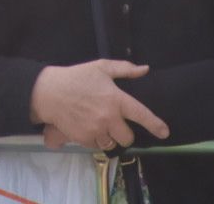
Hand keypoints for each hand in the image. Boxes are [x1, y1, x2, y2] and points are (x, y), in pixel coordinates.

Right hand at [29, 59, 169, 150]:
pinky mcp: (84, 139)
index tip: (164, 133)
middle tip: (114, 123)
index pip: (141, 115)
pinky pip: (97, 146)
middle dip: (124, 133)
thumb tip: (145, 69)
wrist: (49, 92)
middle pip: (128, 138)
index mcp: (116, 99)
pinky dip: (95, 140)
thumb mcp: (100, 67)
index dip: (155, 125)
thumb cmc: (76, 77)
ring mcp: (96, 130)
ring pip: (112, 144)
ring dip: (109, 138)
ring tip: (99, 125)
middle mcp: (108, 117)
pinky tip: (87, 127)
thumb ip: (124, 69)